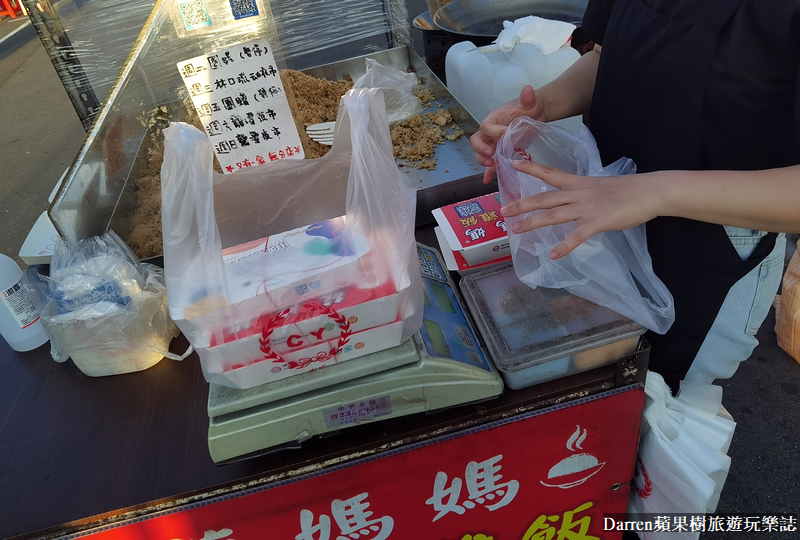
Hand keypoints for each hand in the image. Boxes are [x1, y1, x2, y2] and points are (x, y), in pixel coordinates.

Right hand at [470, 86, 546, 183]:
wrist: (536, 116)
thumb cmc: (531, 108)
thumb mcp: (531, 102)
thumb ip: (528, 97)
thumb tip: (528, 90)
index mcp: (495, 118)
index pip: (487, 126)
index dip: (494, 131)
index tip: (506, 133)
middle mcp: (490, 131)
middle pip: (477, 140)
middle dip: (480, 149)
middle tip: (490, 154)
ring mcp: (493, 143)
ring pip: (481, 153)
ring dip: (483, 160)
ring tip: (492, 165)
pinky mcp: (499, 152)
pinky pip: (491, 163)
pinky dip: (488, 172)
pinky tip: (488, 180)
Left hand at [501, 161, 661, 258]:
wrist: (649, 191)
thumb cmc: (627, 190)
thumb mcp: (599, 186)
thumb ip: (583, 193)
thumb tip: (572, 199)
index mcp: (579, 183)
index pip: (550, 174)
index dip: (531, 169)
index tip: (513, 164)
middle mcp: (578, 194)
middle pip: (544, 198)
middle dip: (522, 204)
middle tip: (503, 210)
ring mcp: (586, 209)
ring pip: (554, 215)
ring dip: (533, 223)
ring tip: (516, 230)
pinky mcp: (598, 222)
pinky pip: (577, 236)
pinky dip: (564, 247)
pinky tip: (552, 255)